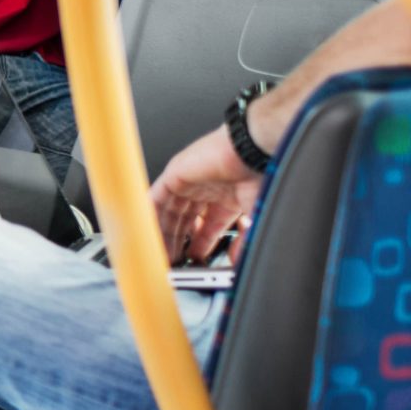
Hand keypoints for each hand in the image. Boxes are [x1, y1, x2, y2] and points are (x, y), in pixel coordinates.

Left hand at [150, 123, 263, 263]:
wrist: (253, 150)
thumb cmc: (263, 172)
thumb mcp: (256, 215)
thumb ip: (246, 240)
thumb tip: (241, 259)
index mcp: (229, 197)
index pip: (208, 226)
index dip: (200, 244)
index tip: (194, 259)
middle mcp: (208, 188)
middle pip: (186, 220)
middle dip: (179, 241)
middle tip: (173, 260)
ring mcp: (190, 181)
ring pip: (170, 211)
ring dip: (163, 233)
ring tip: (159, 253)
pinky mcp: (174, 174)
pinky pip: (156, 198)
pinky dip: (150, 215)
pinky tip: (147, 231)